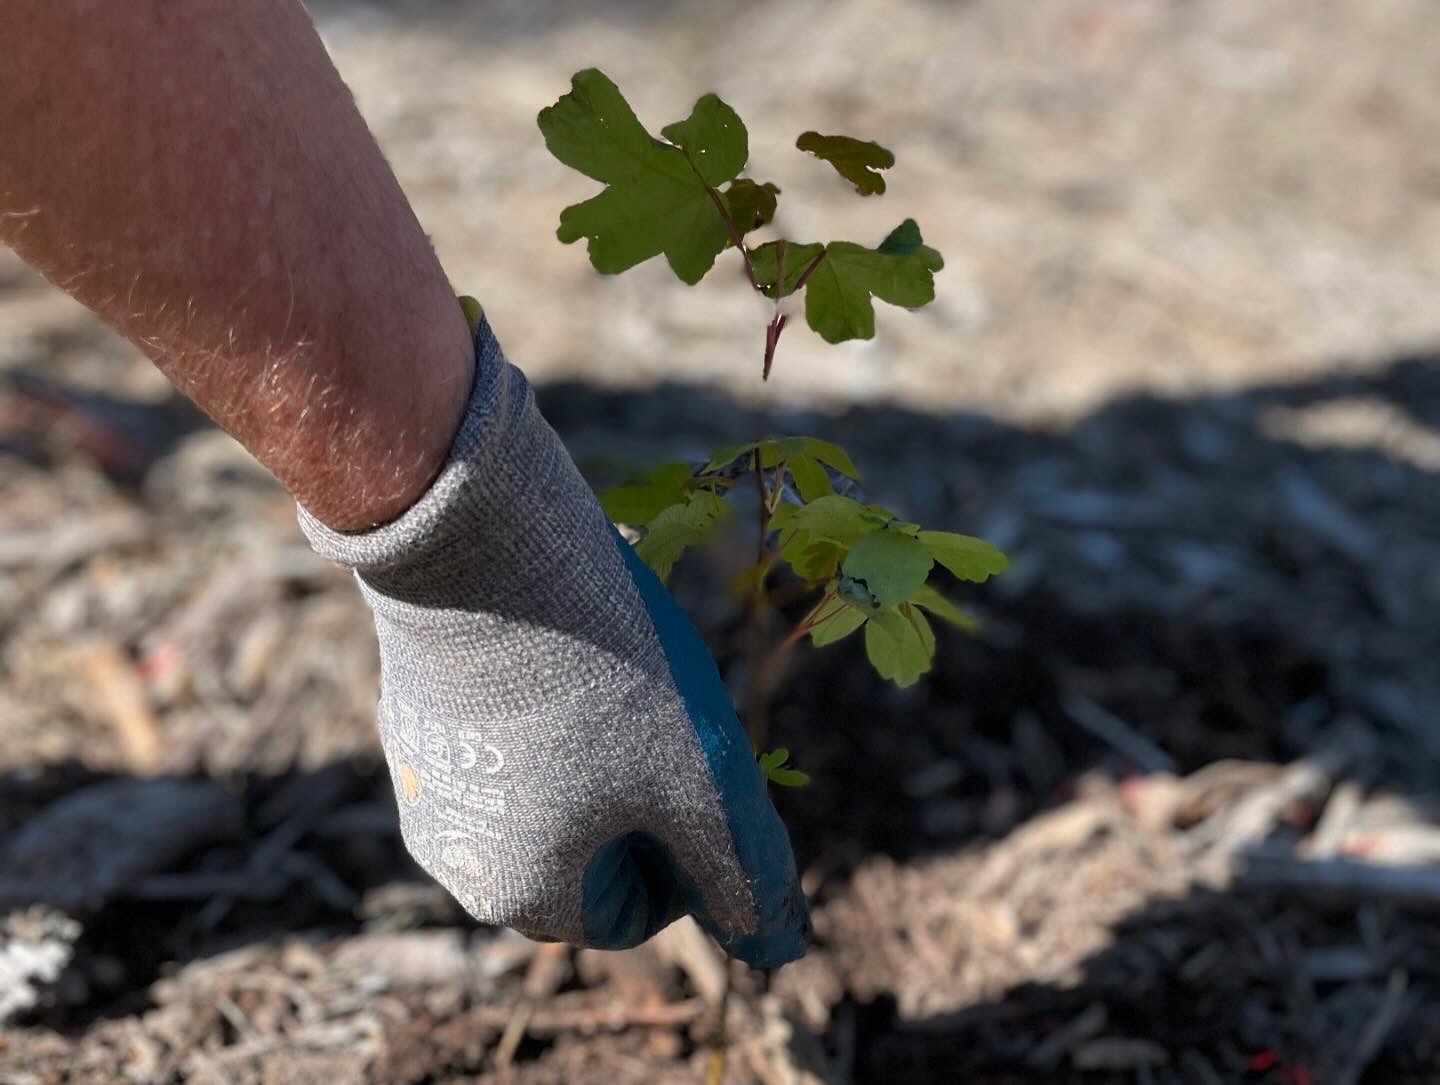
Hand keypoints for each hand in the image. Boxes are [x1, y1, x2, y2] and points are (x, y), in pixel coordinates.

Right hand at [301, 320, 808, 966]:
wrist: (486, 544)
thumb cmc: (604, 674)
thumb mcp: (702, 781)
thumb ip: (743, 875)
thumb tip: (778, 947)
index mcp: (520, 896)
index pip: (632, 913)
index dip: (686, 850)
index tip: (702, 769)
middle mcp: (455, 860)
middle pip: (585, 855)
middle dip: (640, 799)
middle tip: (666, 717)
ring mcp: (424, 786)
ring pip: (545, 794)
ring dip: (597, 754)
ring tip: (619, 675)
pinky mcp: (412, 718)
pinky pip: (501, 742)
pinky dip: (545, 712)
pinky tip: (564, 648)